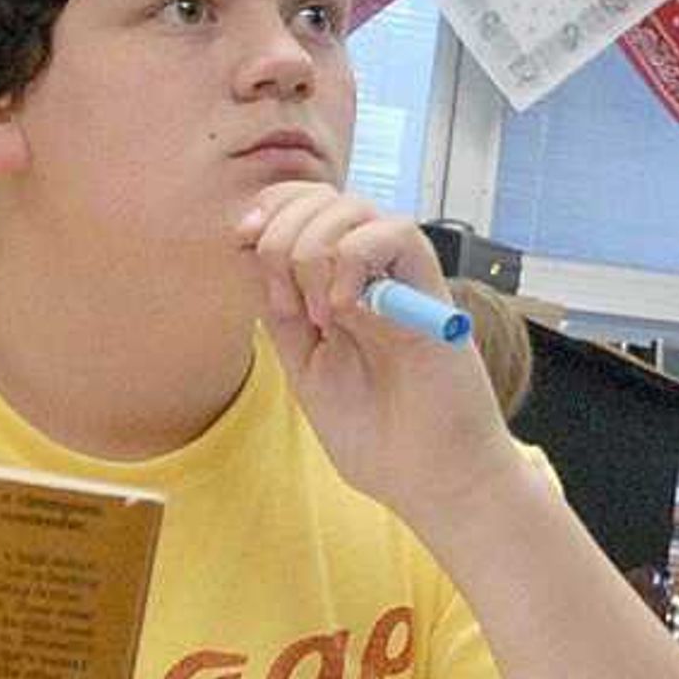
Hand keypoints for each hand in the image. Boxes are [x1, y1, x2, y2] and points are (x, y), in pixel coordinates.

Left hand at [238, 181, 516, 519]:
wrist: (434, 480)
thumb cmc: (381, 440)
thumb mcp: (307, 370)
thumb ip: (283, 319)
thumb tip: (253, 260)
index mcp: (339, 291)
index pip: (305, 210)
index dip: (271, 209)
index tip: (244, 240)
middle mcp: (373, 279)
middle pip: (324, 198)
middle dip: (284, 231)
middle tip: (287, 302)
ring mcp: (404, 285)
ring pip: (356, 209)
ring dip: (316, 252)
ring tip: (321, 314)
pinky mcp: (433, 296)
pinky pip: (396, 234)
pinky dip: (354, 260)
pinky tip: (345, 309)